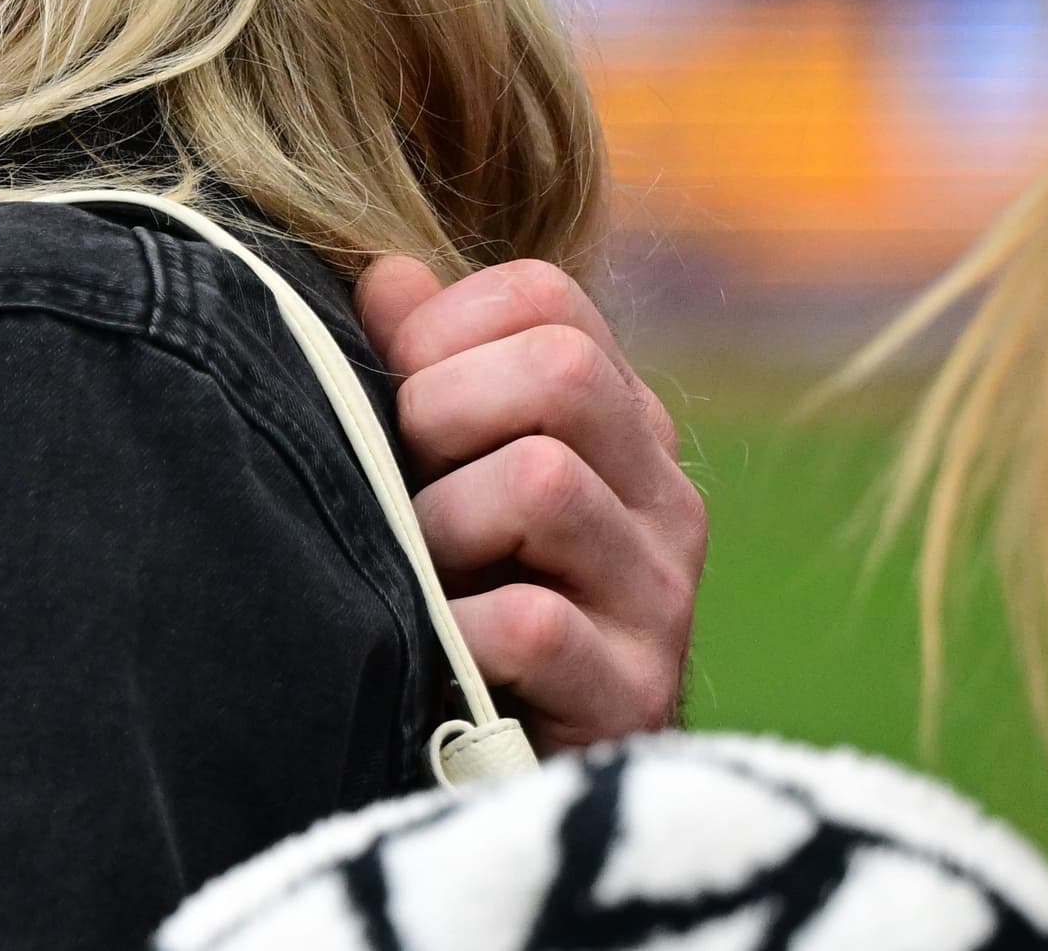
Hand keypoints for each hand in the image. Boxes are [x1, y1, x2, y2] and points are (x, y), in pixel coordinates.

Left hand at [356, 254, 705, 752]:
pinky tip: (447, 652)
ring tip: (425, 573)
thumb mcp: (444, 470)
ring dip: (443, 525)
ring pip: (544, 483)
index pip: (543, 297)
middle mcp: (660, 496)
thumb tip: (387, 275)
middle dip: (442, 411)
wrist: (519, 772)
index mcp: (616, 422)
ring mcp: (659, 595)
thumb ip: (424, 365)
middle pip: (560, 370)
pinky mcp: (636, 696)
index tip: (398, 392)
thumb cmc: (467, 594)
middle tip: (406, 482)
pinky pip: (535, 624)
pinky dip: (463, 632)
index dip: (440, 327)